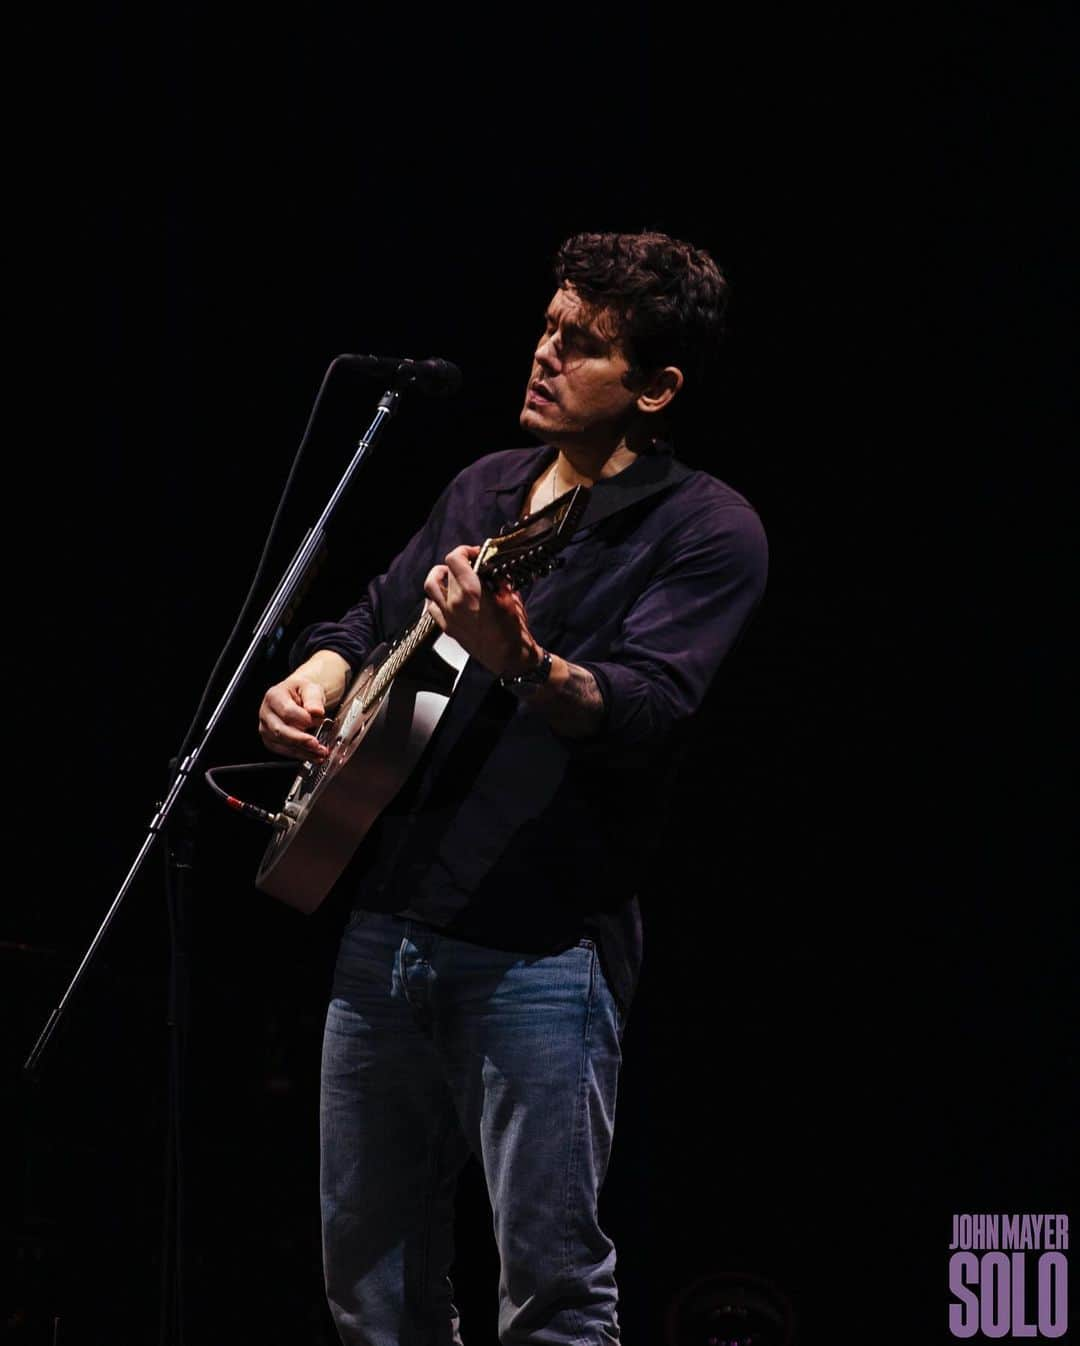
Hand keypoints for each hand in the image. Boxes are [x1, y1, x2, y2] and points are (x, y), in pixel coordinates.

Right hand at [258, 653, 349, 759]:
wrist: (299, 697)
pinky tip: (313, 755)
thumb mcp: (311, 688)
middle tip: (317, 744)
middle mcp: (266, 713)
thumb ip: (314, 699)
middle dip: (301, 740)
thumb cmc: (302, 692)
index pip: (287, 712)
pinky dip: (300, 755)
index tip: (319, 722)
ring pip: (281, 744)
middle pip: (280, 731)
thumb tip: (316, 711)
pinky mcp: (271, 740)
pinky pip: (284, 751)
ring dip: (302, 751)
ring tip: (320, 752)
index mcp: (274, 696)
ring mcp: (266, 728)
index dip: (304, 719)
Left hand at [423, 545, 539, 676]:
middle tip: (470, 565)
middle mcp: (455, 601)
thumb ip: (497, 579)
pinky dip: (436, 597)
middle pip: (445, 569)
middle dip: (458, 563)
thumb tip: (490, 568)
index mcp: (472, 591)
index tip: (476, 553)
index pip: (455, 558)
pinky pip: (432, 606)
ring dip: (440, 575)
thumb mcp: (511, 597)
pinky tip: (447, 596)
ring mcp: (448, 616)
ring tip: (451, 575)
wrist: (510, 659)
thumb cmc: (514, 628)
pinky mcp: (447, 627)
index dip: (465, 551)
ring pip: (431, 585)